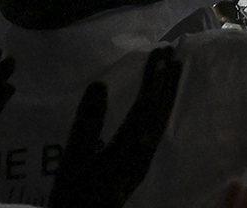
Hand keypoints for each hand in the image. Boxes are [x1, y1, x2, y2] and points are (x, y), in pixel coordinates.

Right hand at [51, 46, 183, 207]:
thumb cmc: (73, 193)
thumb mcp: (74, 158)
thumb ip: (87, 123)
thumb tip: (100, 85)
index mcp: (128, 149)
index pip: (145, 107)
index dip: (153, 79)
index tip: (159, 53)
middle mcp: (142, 154)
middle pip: (159, 111)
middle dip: (166, 81)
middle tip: (171, 52)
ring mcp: (142, 161)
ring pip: (160, 121)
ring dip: (166, 94)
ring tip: (172, 70)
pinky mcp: (139, 166)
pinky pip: (155, 131)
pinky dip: (160, 111)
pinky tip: (158, 105)